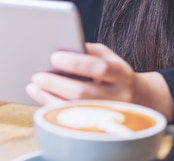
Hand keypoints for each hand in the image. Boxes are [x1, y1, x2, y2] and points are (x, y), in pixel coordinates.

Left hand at [26, 42, 173, 120]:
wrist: (140, 99)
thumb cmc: (115, 72)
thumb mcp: (108, 56)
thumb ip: (87, 51)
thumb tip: (60, 47)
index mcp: (122, 74)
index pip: (100, 68)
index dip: (76, 63)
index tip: (54, 56)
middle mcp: (119, 96)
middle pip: (84, 92)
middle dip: (56, 84)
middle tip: (38, 75)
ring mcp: (108, 115)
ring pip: (75, 110)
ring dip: (49, 98)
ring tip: (33, 86)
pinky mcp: (98, 126)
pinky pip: (72, 119)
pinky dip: (53, 107)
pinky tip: (41, 97)